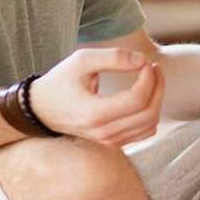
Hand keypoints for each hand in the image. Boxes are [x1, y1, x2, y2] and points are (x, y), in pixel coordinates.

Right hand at [30, 47, 164, 146]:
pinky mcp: (113, 142)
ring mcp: (109, 141)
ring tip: (150, 78)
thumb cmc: (61, 81)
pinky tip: (143, 95)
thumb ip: (113, 57)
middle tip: (154, 67)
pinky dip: (150, 113)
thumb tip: (142, 61)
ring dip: (156, 99)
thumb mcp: (81, 60)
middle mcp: (103, 132)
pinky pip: (144, 131)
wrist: (41, 109)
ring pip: (150, 124)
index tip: (146, 62)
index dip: (149, 78)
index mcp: (94, 113)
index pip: (137, 100)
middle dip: (158, 87)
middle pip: (149, 114)